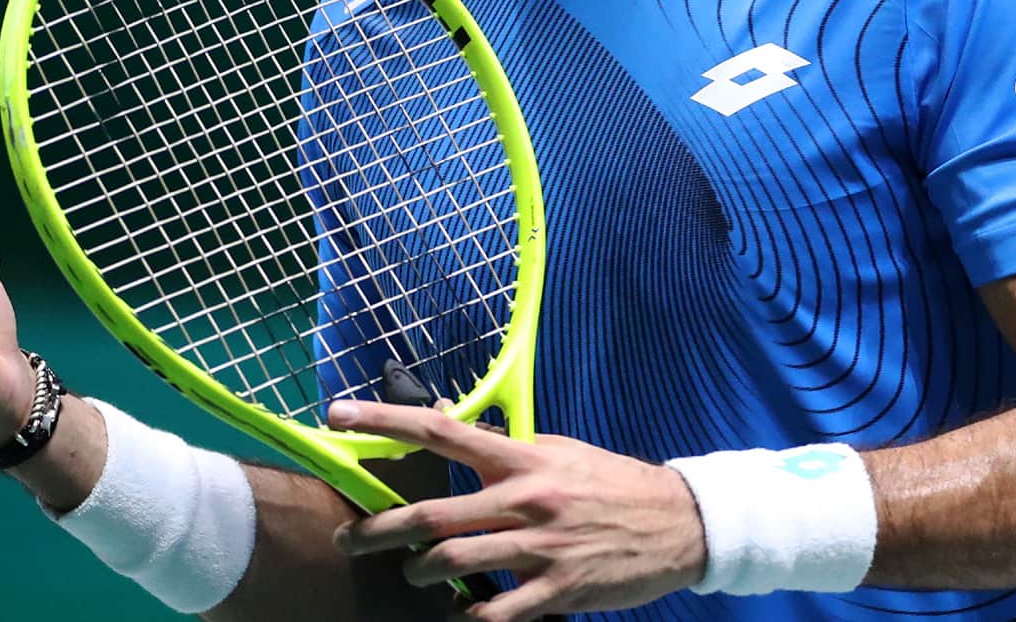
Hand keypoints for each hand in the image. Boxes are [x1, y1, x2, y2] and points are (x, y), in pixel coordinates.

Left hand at [327, 400, 705, 621]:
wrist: (678, 523)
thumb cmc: (612, 484)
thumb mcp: (558, 452)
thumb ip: (505, 449)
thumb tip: (451, 430)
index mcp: (522, 458)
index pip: (441, 429)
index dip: (383, 421)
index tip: (337, 415)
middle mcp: (525, 498)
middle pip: (432, 513)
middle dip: (378, 529)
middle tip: (348, 539)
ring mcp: (540, 547)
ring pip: (454, 563)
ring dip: (420, 571)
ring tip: (411, 573)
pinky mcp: (557, 590)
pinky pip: (496, 614)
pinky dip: (468, 619)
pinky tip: (458, 617)